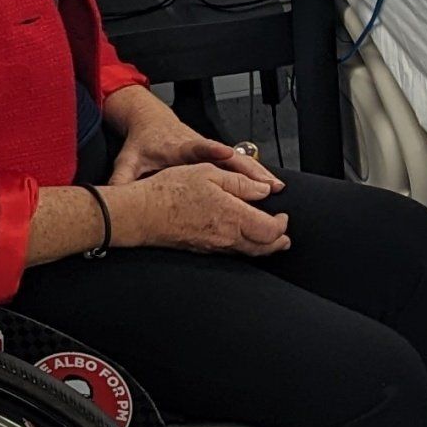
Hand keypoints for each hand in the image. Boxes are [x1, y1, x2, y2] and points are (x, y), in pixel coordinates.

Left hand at [105, 87, 281, 198]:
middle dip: (248, 168)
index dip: (212, 150)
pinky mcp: (216, 155)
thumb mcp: (128, 160)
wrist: (151, 122)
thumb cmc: (142, 143)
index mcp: (178, 147)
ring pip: (238, 160)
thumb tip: (113, 197)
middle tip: (267, 182)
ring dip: (258, 173)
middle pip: (228, 156)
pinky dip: (255, 174)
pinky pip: (238, 165)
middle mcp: (199, 146)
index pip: (197, 147)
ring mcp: (210, 150)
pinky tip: (271, 186)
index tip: (227, 153)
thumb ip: (122, 178)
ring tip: (277, 186)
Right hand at [114, 165, 289, 257]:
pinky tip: (242, 239)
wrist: (141, 213)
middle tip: (285, 235)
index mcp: (233, 216)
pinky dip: (244, 248)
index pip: (270, 230)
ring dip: (263, 246)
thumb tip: (263, 191)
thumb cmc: (170, 190)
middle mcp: (226, 236)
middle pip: (263, 248)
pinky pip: (231, 252)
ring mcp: (213, 246)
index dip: (282, 225)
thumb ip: (241, 183)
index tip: (283, 215)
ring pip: (248, 253)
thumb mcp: (209, 173)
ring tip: (270, 239)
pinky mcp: (202, 249)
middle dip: (278, 242)